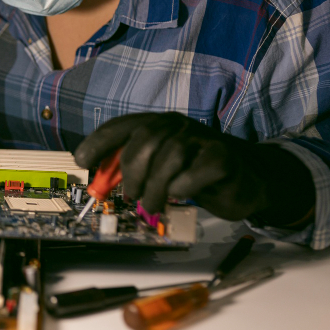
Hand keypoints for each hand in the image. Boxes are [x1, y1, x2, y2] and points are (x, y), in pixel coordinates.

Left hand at [74, 112, 314, 224]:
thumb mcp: (159, 168)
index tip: (82, 160)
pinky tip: (181, 196)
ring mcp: (202, 140)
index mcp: (157, 124)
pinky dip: (180, 190)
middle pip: (143, 143)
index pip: (121, 126)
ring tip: (154, 205)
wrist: (246, 178)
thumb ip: (133, 168)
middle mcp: (177, 126)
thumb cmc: (194, 173)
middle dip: (131, 175)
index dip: (98, 142)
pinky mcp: (222, 158)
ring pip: (166, 160)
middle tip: (132, 197)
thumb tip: (100, 179)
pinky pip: (192, 175)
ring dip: (155, 190)